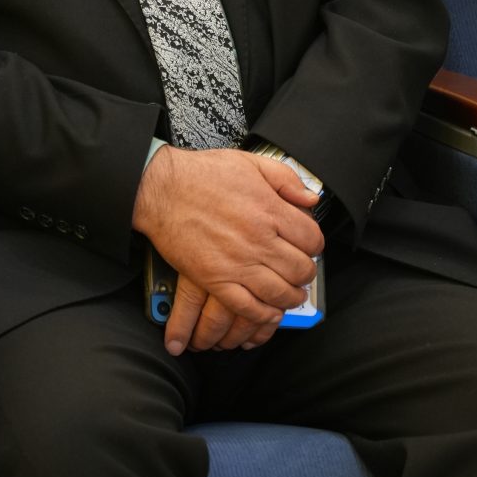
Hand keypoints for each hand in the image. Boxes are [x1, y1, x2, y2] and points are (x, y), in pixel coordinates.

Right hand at [132, 145, 323, 348]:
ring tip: (290, 294)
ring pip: (280, 293)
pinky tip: (267, 309)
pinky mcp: (216, 280)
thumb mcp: (251, 162)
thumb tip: (310, 199)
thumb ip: (286, 179)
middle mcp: (258, 240)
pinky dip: (263, 314)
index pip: (312, 239)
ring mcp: (237, 263)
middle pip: (300, 269)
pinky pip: (249, 307)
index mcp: (269, 210)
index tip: (308, 247)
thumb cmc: (202, 175)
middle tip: (300, 272)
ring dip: (290, 297)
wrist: (162, 189)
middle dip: (305, 273)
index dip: (314, 245)